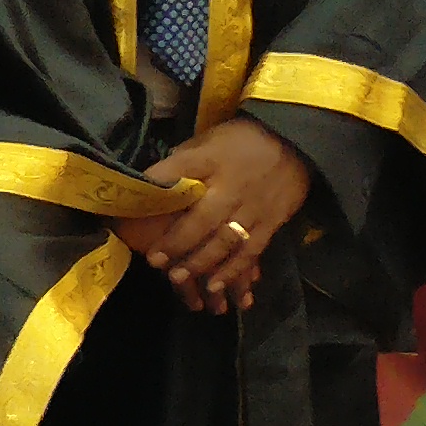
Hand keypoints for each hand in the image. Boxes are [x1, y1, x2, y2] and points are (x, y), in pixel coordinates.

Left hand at [110, 116, 315, 312]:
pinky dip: (233, 271)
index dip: (155, 191)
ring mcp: (253, 207)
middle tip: (154, 260)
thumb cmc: (240, 142)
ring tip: (177, 278)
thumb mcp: (206, 141)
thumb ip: (182, 163)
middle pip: (202, 218)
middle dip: (177, 242)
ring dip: (200, 262)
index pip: (177, 171)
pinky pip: (250, 251)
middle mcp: (231, 186)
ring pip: (225, 241)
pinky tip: (214, 285)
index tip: (131, 211)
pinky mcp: (271, 223)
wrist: (295, 141)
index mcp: (210, 159)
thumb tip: (150, 185)